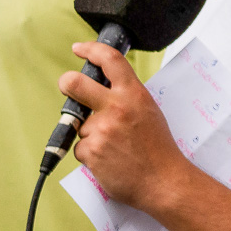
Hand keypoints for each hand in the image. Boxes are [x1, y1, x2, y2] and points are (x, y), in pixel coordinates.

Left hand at [61, 41, 190, 210]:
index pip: (110, 60)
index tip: (80, 49)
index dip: (90, 50)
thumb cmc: (159, 148)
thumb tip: (104, 90)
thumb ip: (127, 98)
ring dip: (91, 135)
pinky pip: (80, 148)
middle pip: (74, 83)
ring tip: (115, 147)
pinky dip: (91, 155)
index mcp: (134, 95)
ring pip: (80, 125)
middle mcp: (116, 108)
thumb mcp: (149, 112)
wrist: (163, 181)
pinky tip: (110, 160)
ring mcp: (101, 130)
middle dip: (67, 84)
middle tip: (68, 87)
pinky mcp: (90, 151)